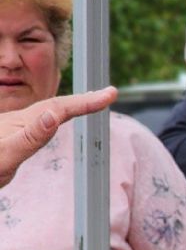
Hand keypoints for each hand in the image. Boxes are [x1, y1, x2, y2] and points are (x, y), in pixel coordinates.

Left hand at [0, 88, 114, 188]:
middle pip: (57, 105)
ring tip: (91, 101)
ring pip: (48, 110)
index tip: (110, 94)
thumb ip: (30, 137)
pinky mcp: (13, 137)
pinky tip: (56, 118)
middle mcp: (20, 122)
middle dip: (84, 99)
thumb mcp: (5, 156)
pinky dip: (57, 116)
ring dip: (72, 104)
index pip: (61, 108)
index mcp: (22, 123)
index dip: (86, 101)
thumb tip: (55, 116)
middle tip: (109, 94)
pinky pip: (41, 122)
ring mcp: (16, 129)